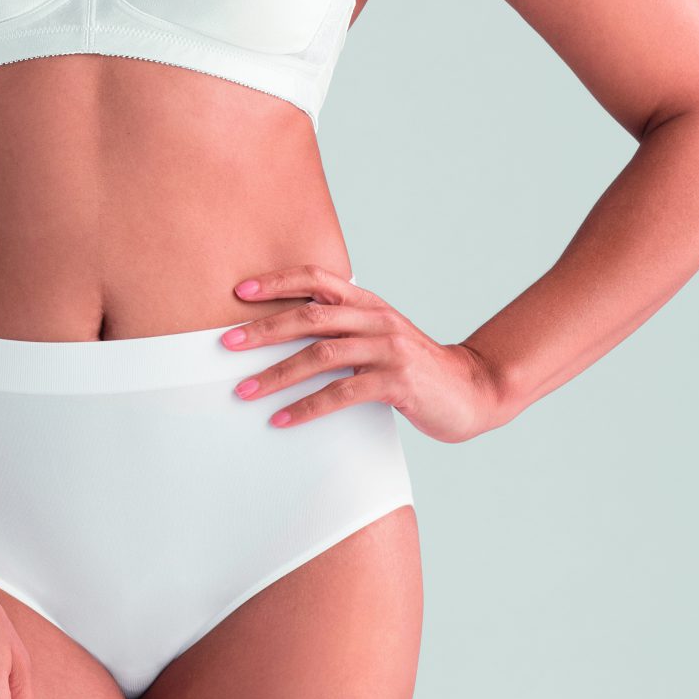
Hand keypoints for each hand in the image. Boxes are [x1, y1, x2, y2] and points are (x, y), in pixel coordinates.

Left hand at [219, 263, 506, 445]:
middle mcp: (377, 319)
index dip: (278, 282)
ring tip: (244, 390)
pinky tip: (282, 419)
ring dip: (276, 374)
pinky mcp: (396, 383)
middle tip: (227, 343)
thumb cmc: (415, 369)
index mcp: (369, 303)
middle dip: (264, 329)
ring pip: (320, 355)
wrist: (471, 391)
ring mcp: (388, 349)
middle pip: (310, 315)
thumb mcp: (381, 338)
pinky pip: (341, 394)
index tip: (240, 292)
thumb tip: (288, 333)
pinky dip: (306, 407)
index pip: (318, 279)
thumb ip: (345, 330)